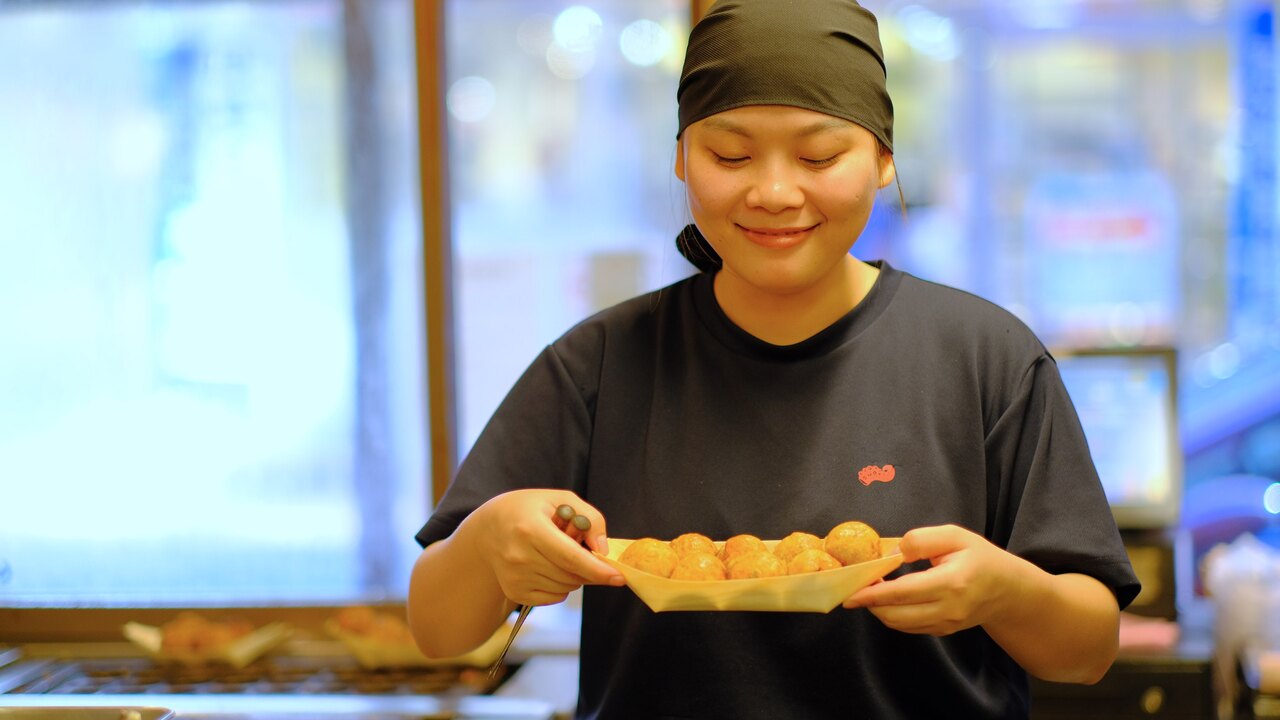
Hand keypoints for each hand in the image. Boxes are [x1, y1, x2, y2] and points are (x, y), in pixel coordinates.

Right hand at [470, 489, 623, 607]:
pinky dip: (561, 585)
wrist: (489, 529)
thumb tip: (602, 550)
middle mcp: (519, 556)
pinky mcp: (514, 592)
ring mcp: (515, 577)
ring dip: (574, 574)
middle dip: (588, 567)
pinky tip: (549, 566)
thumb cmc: (529, 510)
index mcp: (530, 529)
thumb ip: (588, 518)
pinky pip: (554, 596)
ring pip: (566, 587)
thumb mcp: (559, 499)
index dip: (597, 569)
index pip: (570, 557)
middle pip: (571, 575)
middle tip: (581, 548)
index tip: (618, 577)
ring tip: (558, 553)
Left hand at [843, 524, 1017, 635]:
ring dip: (878, 609)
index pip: (902, 592)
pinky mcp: (943, 631)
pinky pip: (908, 627)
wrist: (1007, 589)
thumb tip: (893, 553)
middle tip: (857, 586)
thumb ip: (922, 540)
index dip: (872, 593)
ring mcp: (946, 624)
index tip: (850, 591)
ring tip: (871, 590)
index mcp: (951, 582)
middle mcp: (948, 609)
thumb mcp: (954, 535)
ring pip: (898, 624)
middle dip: (869, 603)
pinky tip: (888, 599)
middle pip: (895, 614)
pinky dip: (892, 615)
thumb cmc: (980, 557)